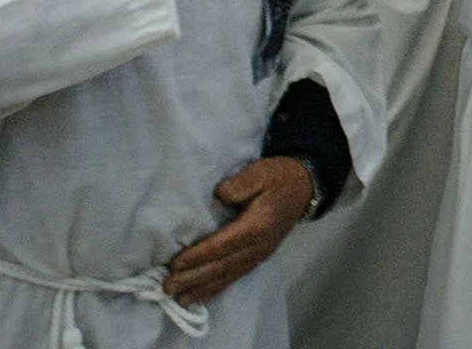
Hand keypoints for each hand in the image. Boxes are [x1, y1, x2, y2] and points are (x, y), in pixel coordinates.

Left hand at [164, 156, 313, 307]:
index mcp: (257, 225)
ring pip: (227, 276)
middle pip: (222, 266)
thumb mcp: (261, 172)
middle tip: (167, 287)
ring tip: (179, 300)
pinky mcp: (259, 257)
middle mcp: (258, 246)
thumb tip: (220, 194)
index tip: (175, 264)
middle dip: (193, 278)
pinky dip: (218, 288)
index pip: (222, 244)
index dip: (198, 255)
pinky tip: (203, 296)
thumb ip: (241, 183)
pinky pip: (236, 276)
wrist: (304, 187)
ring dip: (203, 288)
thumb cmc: (278, 177)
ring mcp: (259, 254)